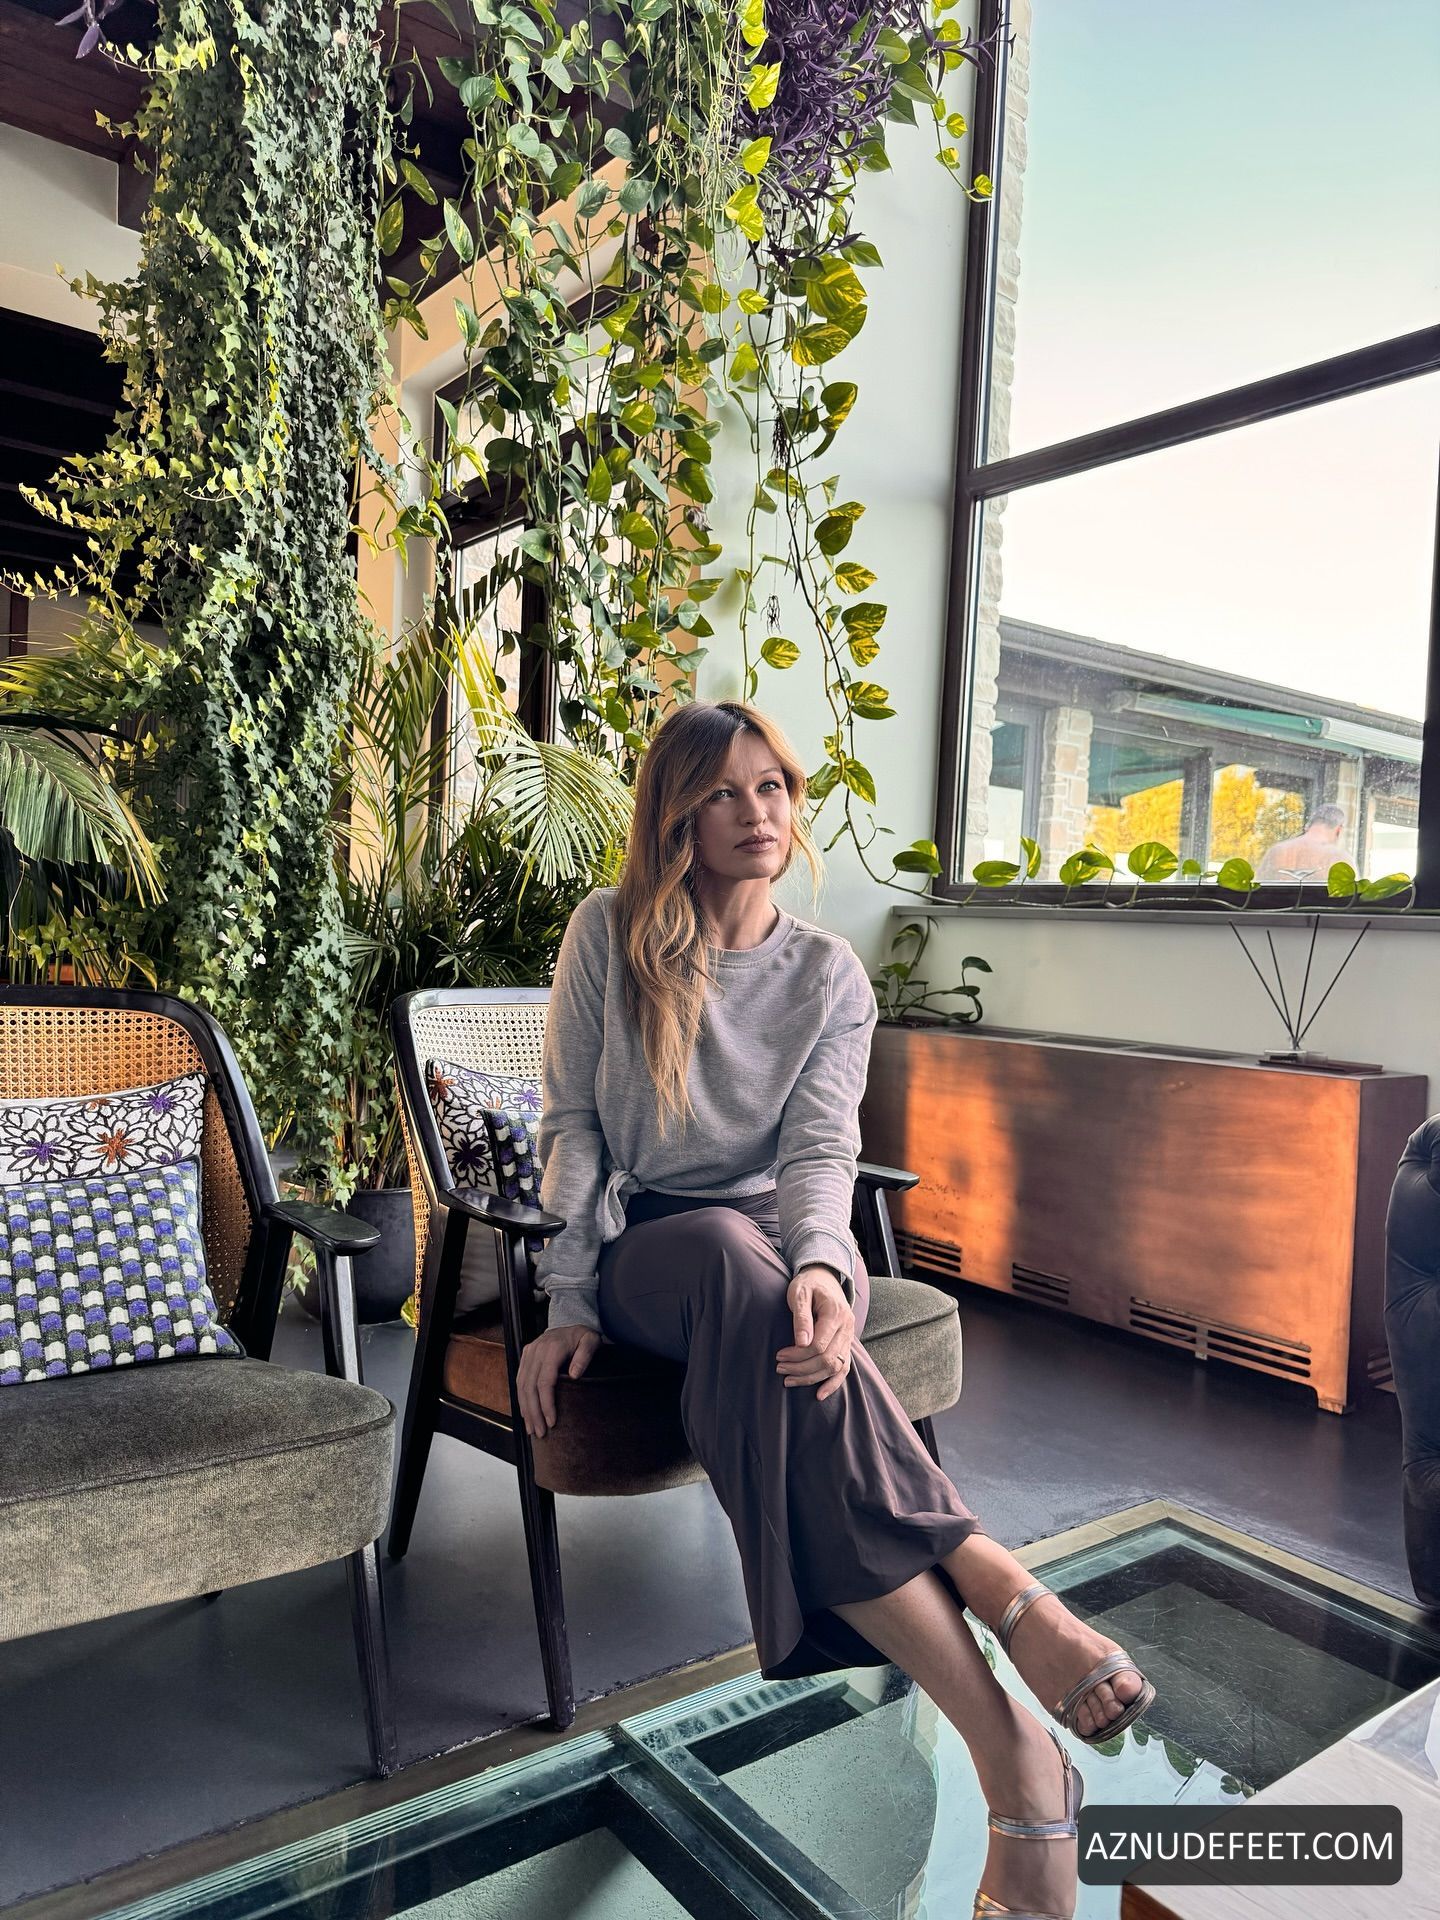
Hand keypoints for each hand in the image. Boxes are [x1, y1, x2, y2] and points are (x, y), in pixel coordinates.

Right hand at [516, 1324, 599, 1438]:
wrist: (571, 1322)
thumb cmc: (582, 1335)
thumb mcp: (591, 1341)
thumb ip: (585, 1355)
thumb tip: (575, 1374)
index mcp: (552, 1349)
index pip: (545, 1382)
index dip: (546, 1404)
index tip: (551, 1421)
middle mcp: (536, 1351)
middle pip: (530, 1387)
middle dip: (534, 1412)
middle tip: (540, 1432)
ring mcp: (529, 1353)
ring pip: (521, 1386)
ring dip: (526, 1409)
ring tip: (532, 1428)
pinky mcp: (526, 1356)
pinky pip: (519, 1380)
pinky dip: (521, 1399)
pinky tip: (526, 1413)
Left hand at [776, 1265, 854, 1402]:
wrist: (823, 1277)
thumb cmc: (808, 1284)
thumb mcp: (799, 1293)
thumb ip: (801, 1317)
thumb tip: (801, 1343)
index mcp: (836, 1313)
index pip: (819, 1345)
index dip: (798, 1355)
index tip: (779, 1355)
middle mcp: (847, 1327)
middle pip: (827, 1359)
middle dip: (801, 1368)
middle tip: (779, 1368)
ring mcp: (849, 1337)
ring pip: (835, 1367)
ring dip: (811, 1377)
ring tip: (788, 1381)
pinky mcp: (846, 1344)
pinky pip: (844, 1368)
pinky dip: (833, 1383)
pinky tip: (819, 1394)